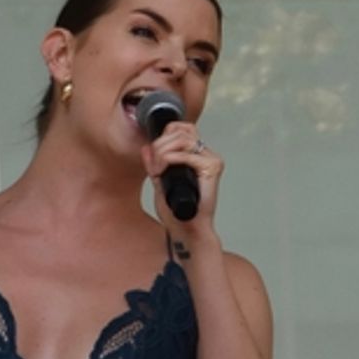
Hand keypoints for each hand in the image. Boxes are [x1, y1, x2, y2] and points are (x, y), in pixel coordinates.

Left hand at [141, 121, 221, 243]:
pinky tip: (163, 172)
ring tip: (158, 170)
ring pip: (182, 139)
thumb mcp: (159, 182)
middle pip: (180, 131)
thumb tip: (146, 147)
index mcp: (196, 155)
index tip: (153, 155)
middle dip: (159, 145)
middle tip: (154, 166)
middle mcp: (206, 155)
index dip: (163, 136)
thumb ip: (154, 165)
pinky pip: (186, 154)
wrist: (188, 230)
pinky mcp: (212, 168)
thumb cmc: (178, 212)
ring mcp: (211, 160)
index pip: (181, 128)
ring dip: (163, 152)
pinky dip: (169, 159)